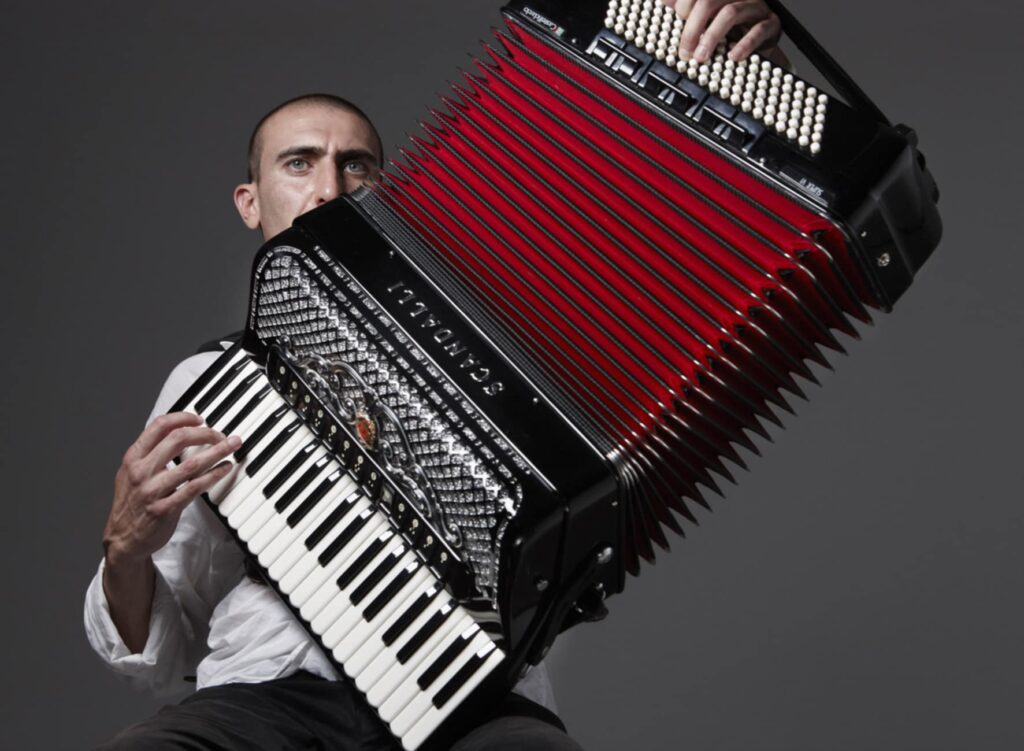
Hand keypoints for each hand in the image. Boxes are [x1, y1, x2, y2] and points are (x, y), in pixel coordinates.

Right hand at [103, 412, 239, 565]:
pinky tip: (224, 469)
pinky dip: (214, 475)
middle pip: (178, 439)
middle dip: (205, 433)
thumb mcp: (131, 473)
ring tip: (231, 446)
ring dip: (217, 452)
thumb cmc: (132, 504)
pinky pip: (195, 487)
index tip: (200, 419)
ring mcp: (153, 490)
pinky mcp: (165, 508)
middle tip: (221, 435)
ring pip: (191, 464)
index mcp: (133, 458)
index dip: (183, 418)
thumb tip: (179, 433)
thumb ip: (150, 453)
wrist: (123, 539)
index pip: (159, 426)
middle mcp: (142, 471)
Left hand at [668, 0, 781, 62]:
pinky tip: (733, 56)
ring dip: (712, 36)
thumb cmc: (731, 29)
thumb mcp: (706, 19)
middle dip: (693, 27)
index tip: (677, 23)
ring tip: (701, 56)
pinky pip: (758, 30)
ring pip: (731, 13)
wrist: (762, 43)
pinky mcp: (771, 23)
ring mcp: (755, 7)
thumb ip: (686, 9)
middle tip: (684, 51)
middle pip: (710, 1)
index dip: (684, 5)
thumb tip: (664, 0)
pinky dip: (744, 44)